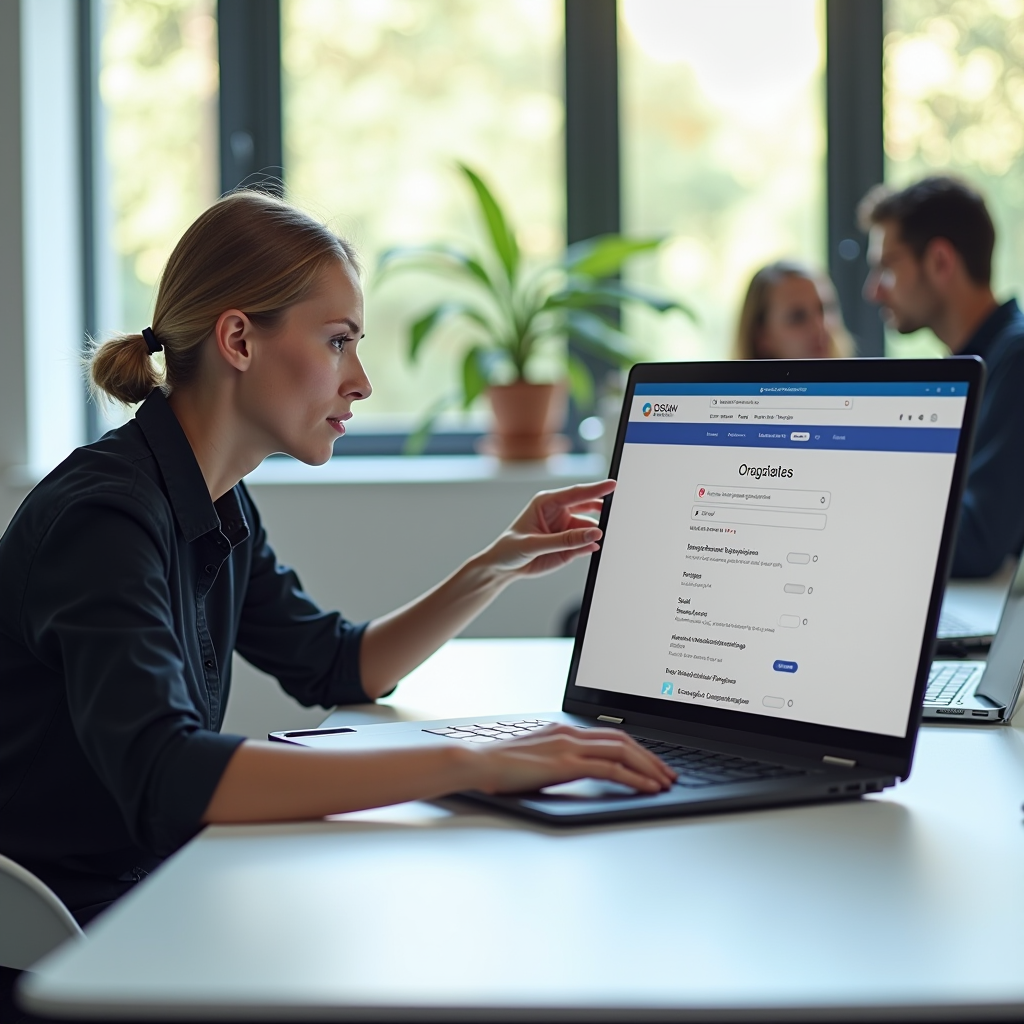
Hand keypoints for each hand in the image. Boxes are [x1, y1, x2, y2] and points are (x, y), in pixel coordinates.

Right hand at [469, 724, 675, 794]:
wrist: (477, 762)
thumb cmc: (498, 766)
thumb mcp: (534, 758)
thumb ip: (556, 759)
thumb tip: (573, 770)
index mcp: (563, 730)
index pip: (609, 734)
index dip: (636, 748)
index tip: (651, 763)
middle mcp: (569, 733)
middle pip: (623, 739)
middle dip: (650, 757)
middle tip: (668, 773)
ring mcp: (568, 746)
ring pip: (622, 751)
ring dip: (649, 767)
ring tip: (664, 782)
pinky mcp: (566, 764)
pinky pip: (610, 769)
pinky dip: (634, 778)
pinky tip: (647, 788)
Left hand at [480, 479, 615, 578]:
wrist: (503, 567)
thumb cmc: (510, 548)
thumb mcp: (534, 544)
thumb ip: (565, 541)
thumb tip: (593, 534)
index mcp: (547, 502)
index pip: (576, 493)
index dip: (595, 489)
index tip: (612, 485)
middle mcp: (560, 513)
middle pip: (587, 506)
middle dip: (603, 507)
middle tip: (617, 510)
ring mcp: (566, 529)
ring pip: (590, 527)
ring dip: (598, 531)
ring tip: (605, 535)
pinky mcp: (570, 545)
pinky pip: (587, 543)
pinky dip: (593, 544)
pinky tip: (595, 547)